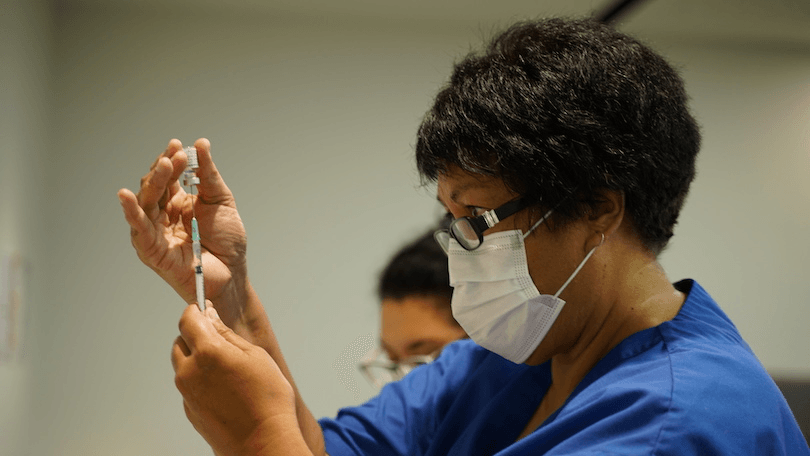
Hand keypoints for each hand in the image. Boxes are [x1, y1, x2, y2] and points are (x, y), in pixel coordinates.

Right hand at [118, 139, 247, 323]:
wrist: (233, 274)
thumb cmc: (227, 242)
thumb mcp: (221, 200)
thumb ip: (208, 175)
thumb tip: (201, 144)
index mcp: (177, 203)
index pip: (168, 177)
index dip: (172, 161)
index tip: (179, 146)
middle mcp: (162, 215)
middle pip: (154, 187)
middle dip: (163, 168)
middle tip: (175, 154)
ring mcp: (155, 232)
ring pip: (145, 203)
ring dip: (152, 182)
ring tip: (164, 165)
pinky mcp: (151, 250)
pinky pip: (139, 230)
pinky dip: (131, 213)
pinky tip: (125, 196)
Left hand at [172, 304, 303, 455]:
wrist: (263, 444)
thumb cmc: (267, 400)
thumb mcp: (255, 356)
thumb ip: (227, 334)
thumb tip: (209, 316)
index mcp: (207, 352)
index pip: (187, 319)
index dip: (195, 310)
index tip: (204, 308)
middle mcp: (189, 371)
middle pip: (181, 341)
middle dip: (195, 335)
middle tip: (220, 340)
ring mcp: (186, 393)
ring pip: (182, 364)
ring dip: (196, 358)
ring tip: (226, 367)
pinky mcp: (189, 410)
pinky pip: (189, 385)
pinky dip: (200, 379)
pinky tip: (225, 388)